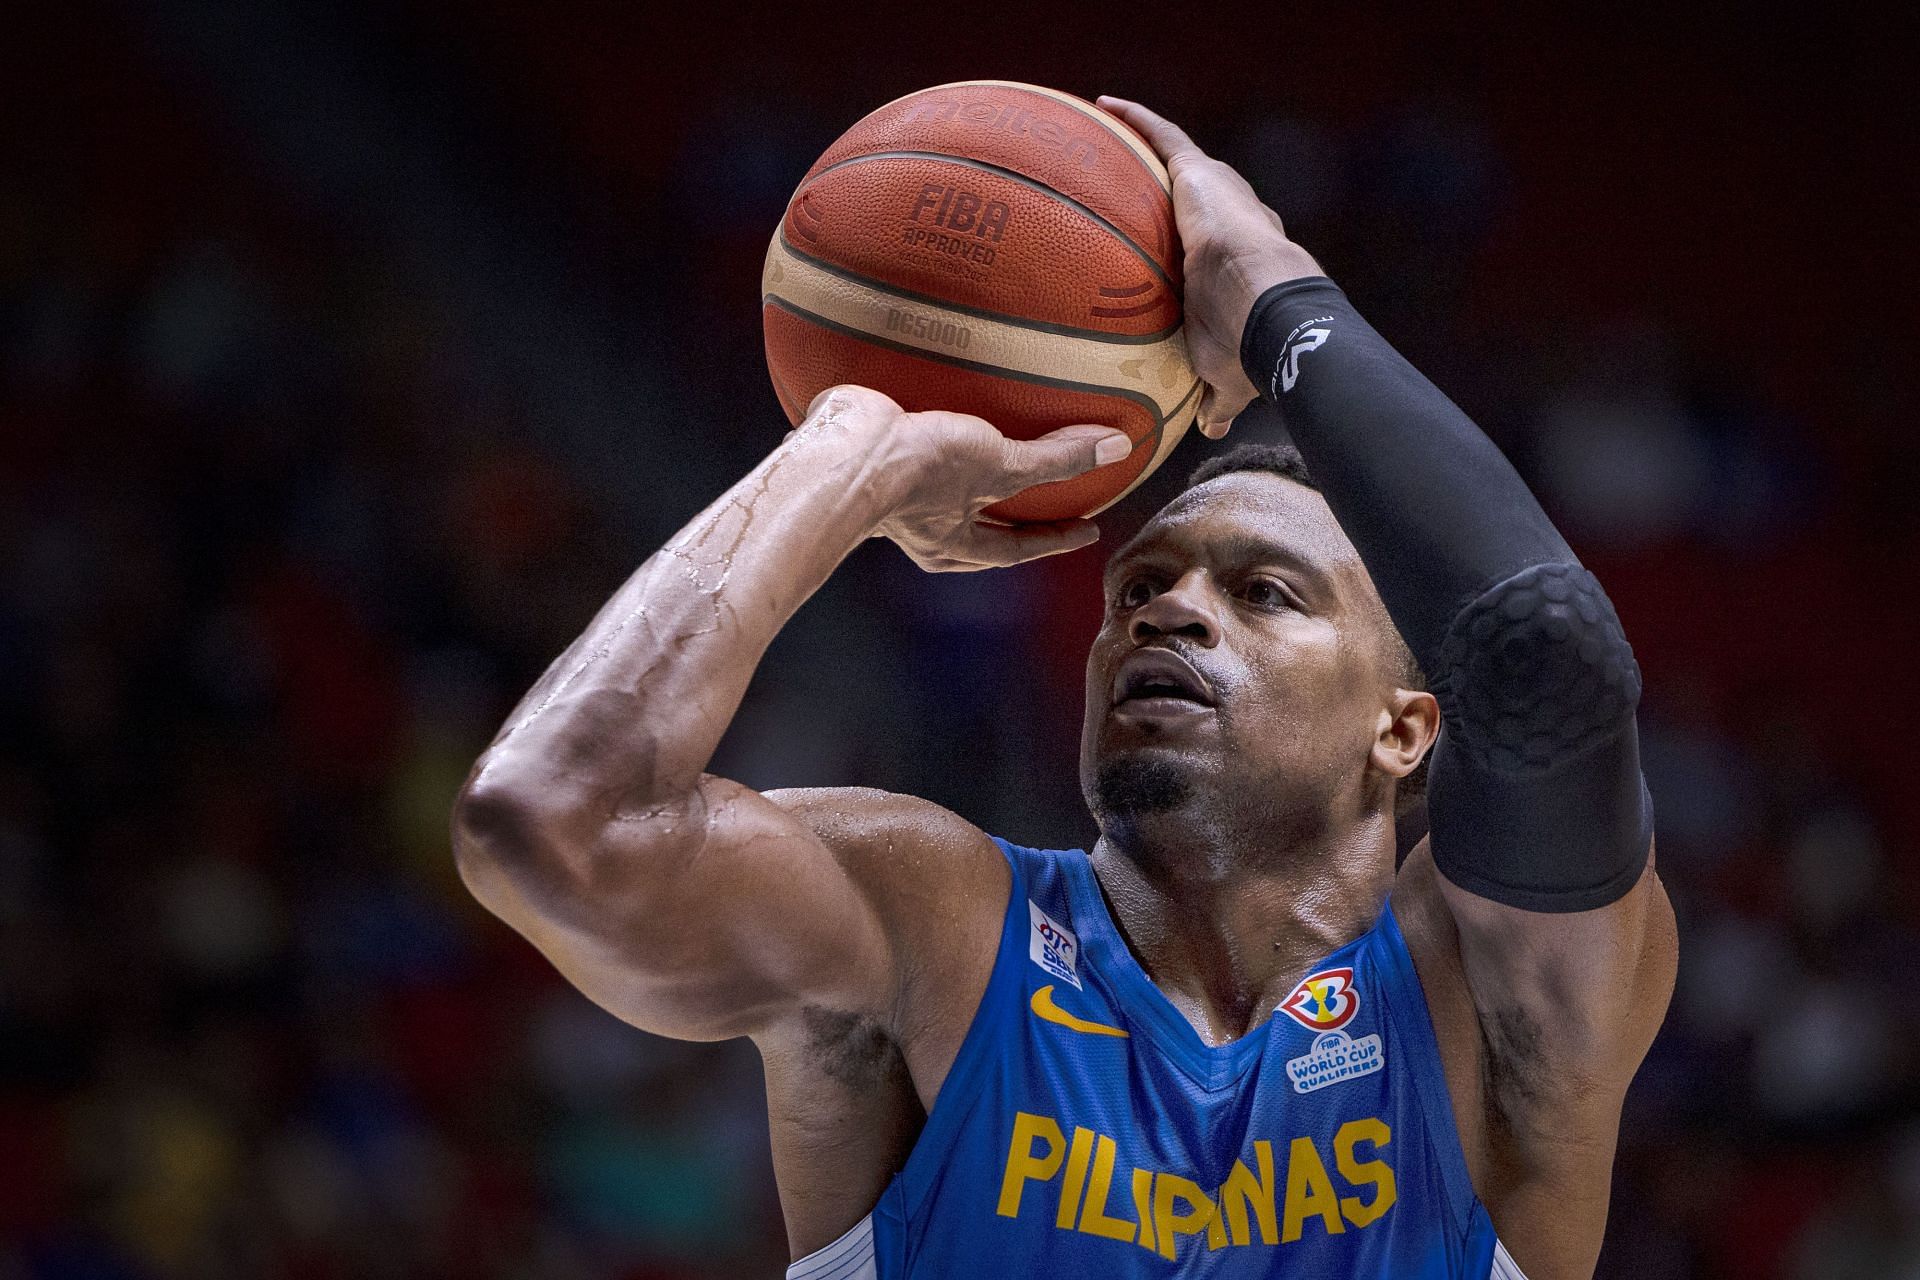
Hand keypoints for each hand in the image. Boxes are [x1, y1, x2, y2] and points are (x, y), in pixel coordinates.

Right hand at [801, 385, 1131, 572]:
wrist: (846, 449)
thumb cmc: (918, 474)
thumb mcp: (1000, 467)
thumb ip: (1057, 460)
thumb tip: (1114, 449)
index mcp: (951, 544)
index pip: (1016, 548)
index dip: (1054, 537)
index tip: (1086, 528)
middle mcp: (924, 523)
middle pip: (981, 521)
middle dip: (1012, 509)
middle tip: (1046, 490)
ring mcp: (898, 488)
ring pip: (948, 482)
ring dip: (972, 464)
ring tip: (994, 437)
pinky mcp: (880, 449)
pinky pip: (918, 439)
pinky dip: (936, 421)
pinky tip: (943, 395)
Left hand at [1096, 97, 1322, 437]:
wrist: (1264, 309)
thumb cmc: (1246, 347)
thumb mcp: (1223, 374)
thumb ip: (1215, 396)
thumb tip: (1211, 429)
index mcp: (1235, 267)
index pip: (1210, 251)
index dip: (1192, 247)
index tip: (1169, 250)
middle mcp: (1230, 223)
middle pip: (1195, 203)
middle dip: (1171, 197)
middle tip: (1133, 196)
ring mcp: (1217, 196)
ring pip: (1177, 163)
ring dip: (1145, 148)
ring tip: (1104, 136)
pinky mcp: (1200, 175)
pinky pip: (1163, 138)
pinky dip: (1137, 120)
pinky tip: (1105, 104)